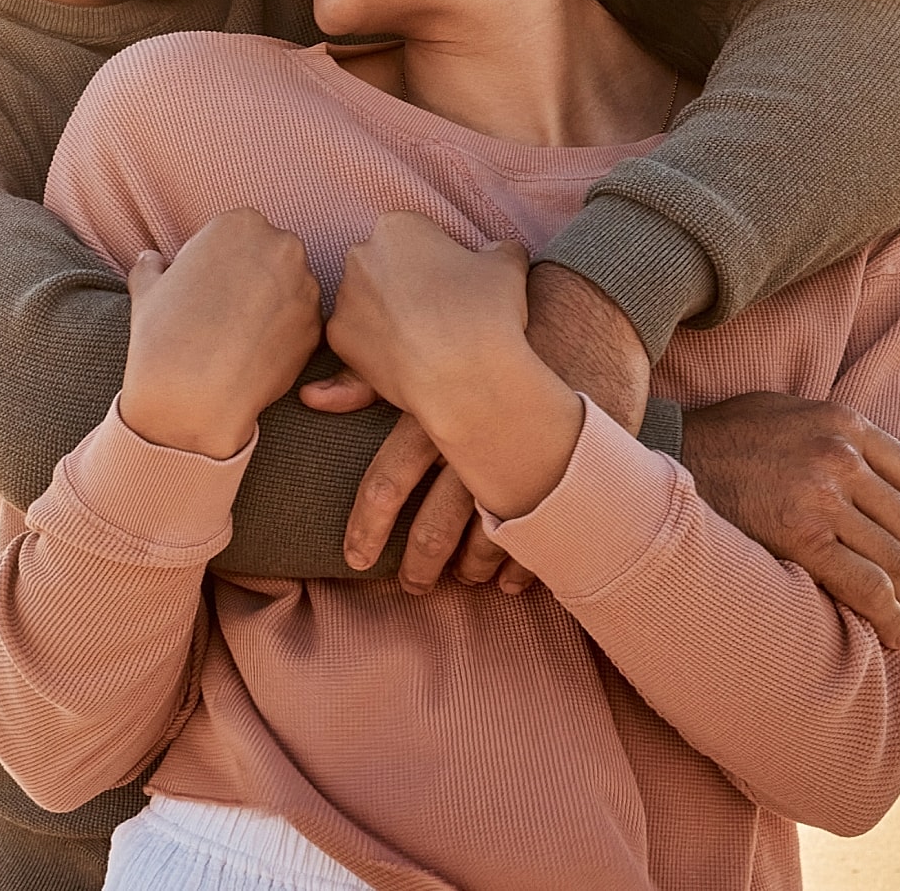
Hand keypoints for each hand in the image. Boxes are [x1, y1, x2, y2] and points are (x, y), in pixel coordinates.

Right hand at [119, 209, 321, 458]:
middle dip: (251, 279)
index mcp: (240, 224)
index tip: (204, 289)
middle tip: (223, 313)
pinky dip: (281, 336)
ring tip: (237, 337)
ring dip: (269, 306)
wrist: (193, 393)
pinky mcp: (316, 325)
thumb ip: (152, 266)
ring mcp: (305, 286)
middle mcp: (281, 246)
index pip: (235, 235)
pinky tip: (254, 354)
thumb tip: (151, 259)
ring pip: (288, 290)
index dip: (217, 264)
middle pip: (268, 257)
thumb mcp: (146, 290)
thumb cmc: (164, 335)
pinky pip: (298, 324)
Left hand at [301, 256, 652, 594]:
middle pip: (435, 525)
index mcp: (432, 413)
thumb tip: (312, 397)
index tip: (355, 558)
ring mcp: (517, 463)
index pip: (387, 482)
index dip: (367, 527)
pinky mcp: (561, 472)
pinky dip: (523, 564)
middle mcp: (470, 445)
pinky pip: (537, 535)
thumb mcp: (430, 334)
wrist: (587, 310)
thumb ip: (369, 374)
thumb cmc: (496, 317)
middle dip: (420, 564)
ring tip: (468, 581)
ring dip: (473, 568)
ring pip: (485, 539)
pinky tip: (515, 579)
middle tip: (413, 587)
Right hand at [682, 392, 899, 649]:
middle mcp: (840, 454)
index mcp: (844, 422)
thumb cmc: (728, 437)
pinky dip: (890, 616)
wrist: (666, 455)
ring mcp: (821, 493)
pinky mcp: (799, 534)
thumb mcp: (792, 413)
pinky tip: (893, 634)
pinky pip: (867, 585)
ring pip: (896, 559)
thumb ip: (850, 435)